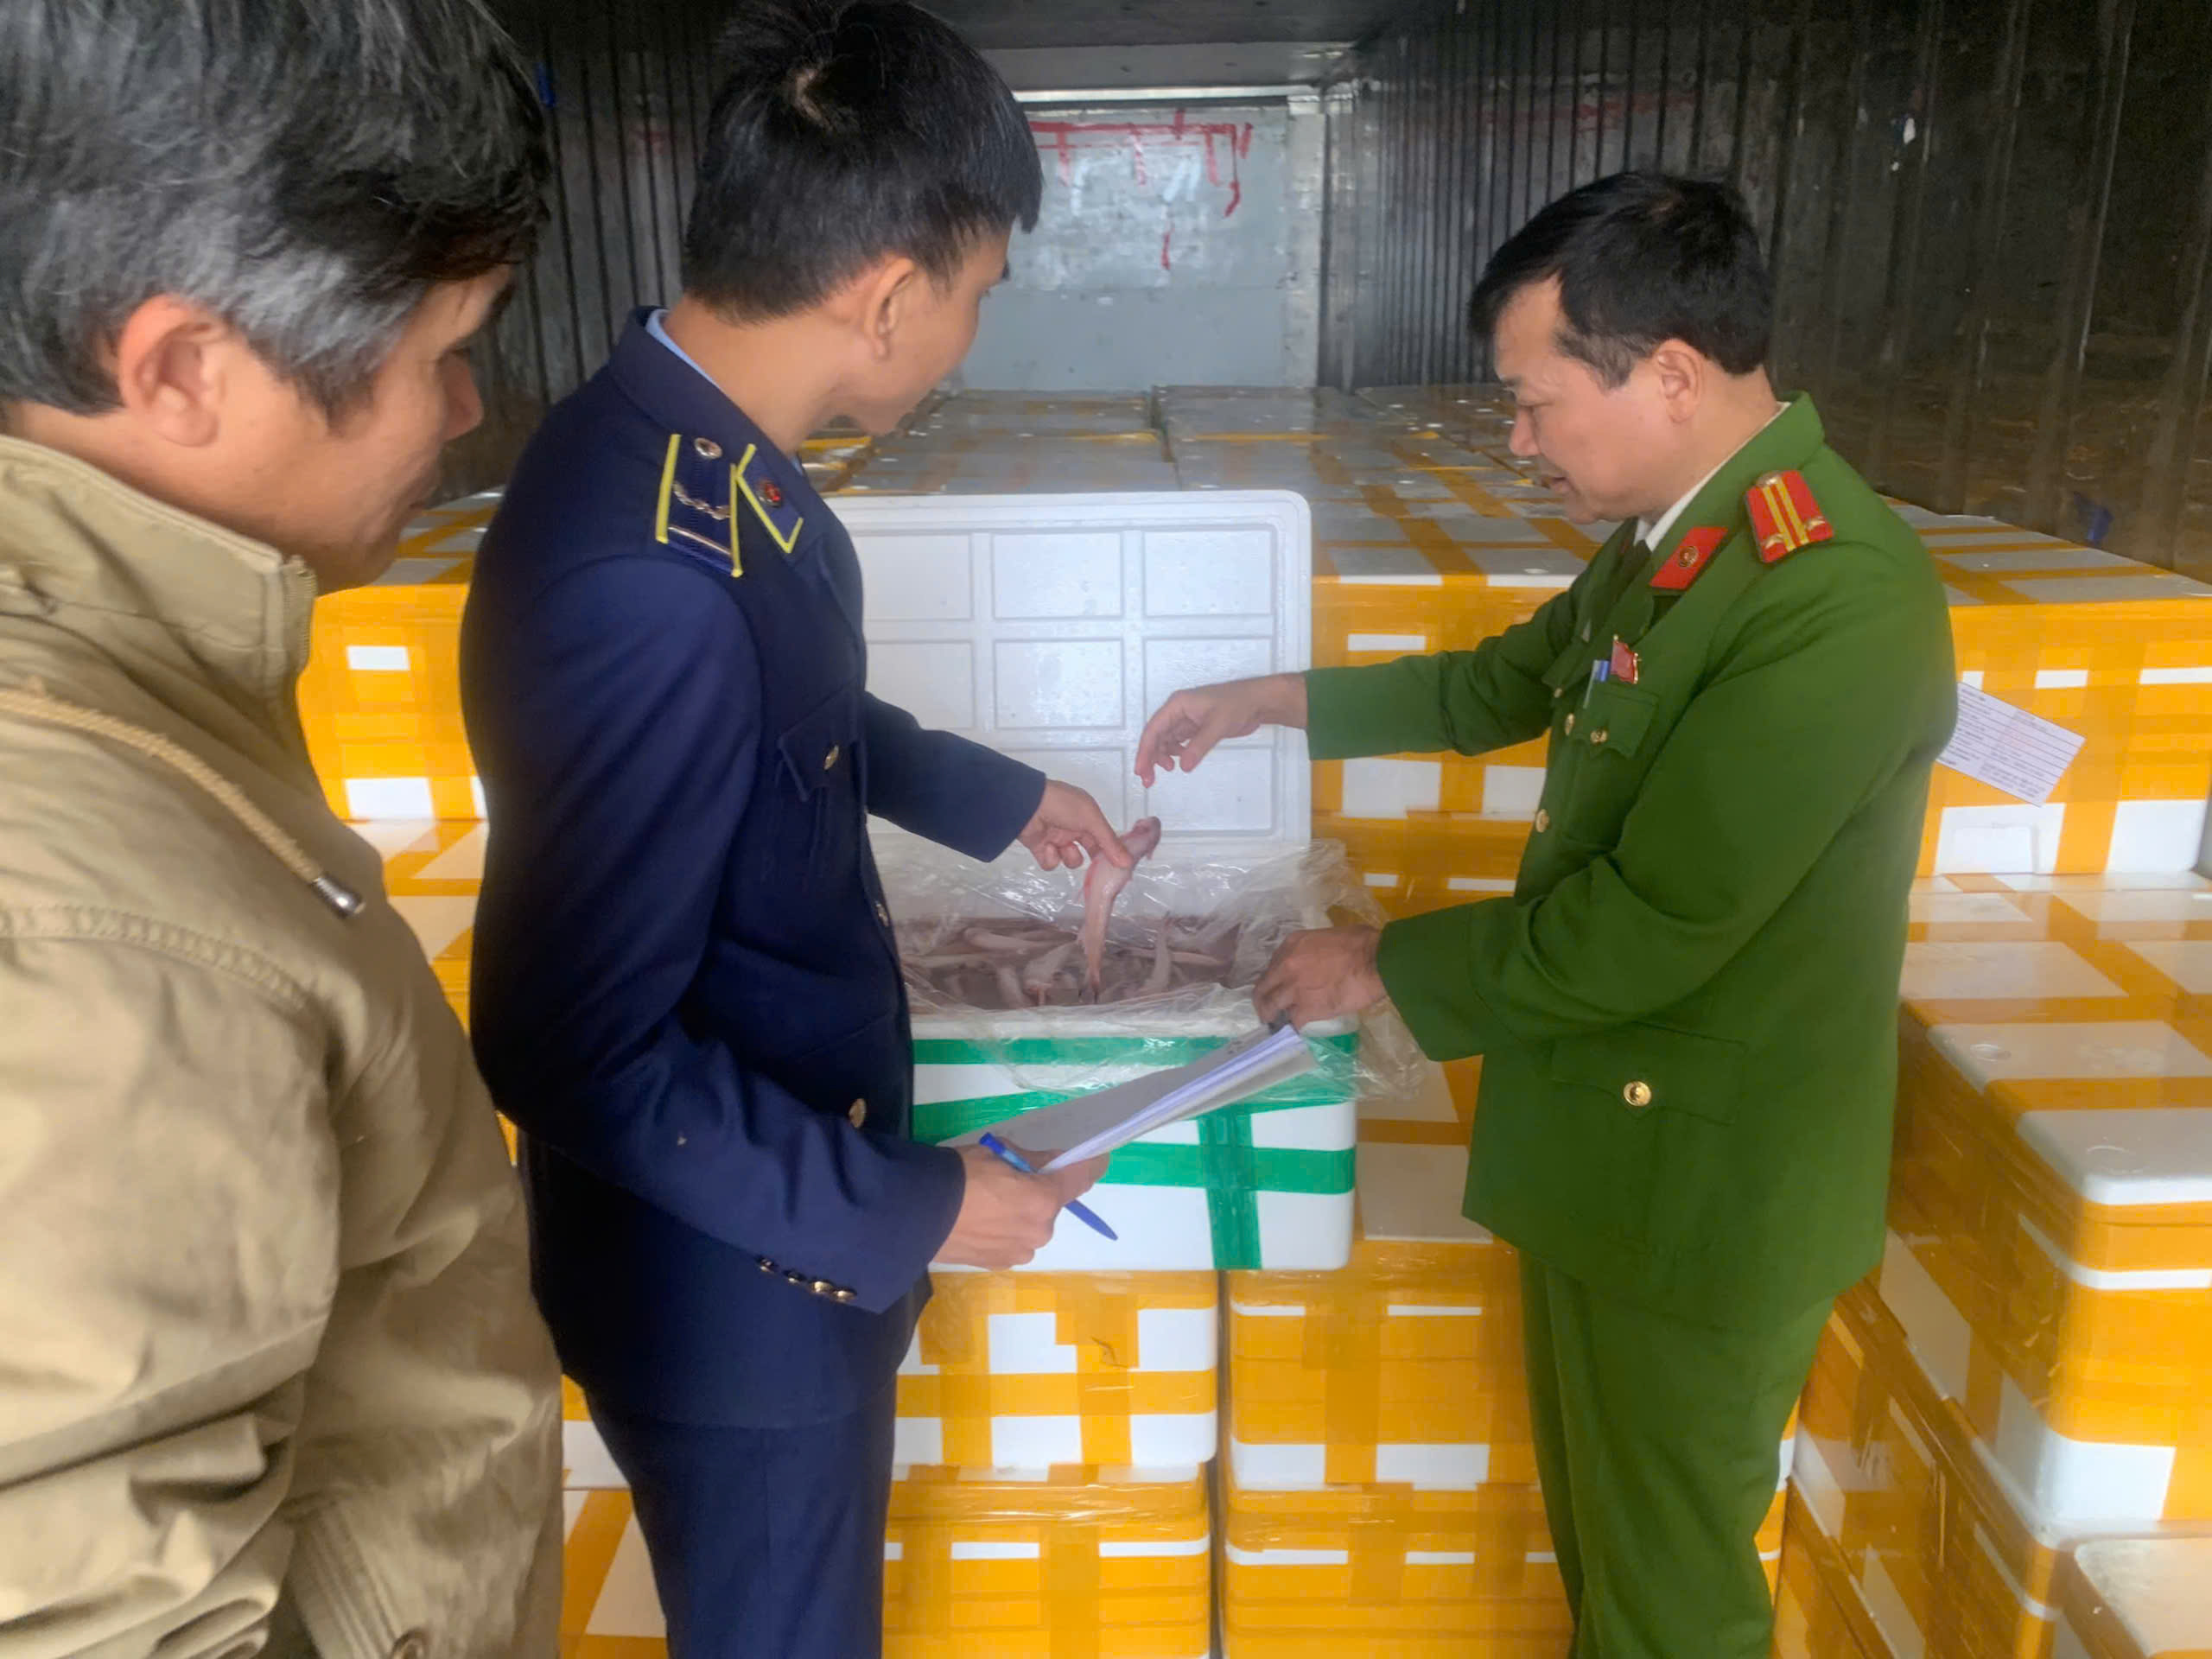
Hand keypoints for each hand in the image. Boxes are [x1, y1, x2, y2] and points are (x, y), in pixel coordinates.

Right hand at [936, 1147, 1108, 1268]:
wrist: (914, 1214)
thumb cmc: (959, 1175)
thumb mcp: (996, 1153)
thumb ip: (1030, 1160)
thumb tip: (1048, 1163)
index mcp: (1044, 1199)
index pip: (1081, 1178)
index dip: (1091, 1164)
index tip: (1097, 1158)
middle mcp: (1040, 1230)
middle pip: (1051, 1203)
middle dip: (1038, 1190)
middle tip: (1008, 1179)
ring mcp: (1020, 1251)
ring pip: (1031, 1225)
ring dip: (1020, 1213)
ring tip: (986, 1204)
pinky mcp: (999, 1264)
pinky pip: (1013, 1240)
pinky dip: (1004, 1230)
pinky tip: (978, 1221)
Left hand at [1017, 780, 1131, 872]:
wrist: (1026, 805)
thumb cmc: (1063, 805)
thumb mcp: (1091, 820)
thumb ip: (1109, 842)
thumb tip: (1127, 862)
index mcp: (1088, 816)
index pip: (1105, 838)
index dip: (1111, 852)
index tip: (1119, 867)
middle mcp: (1074, 827)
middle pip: (1090, 851)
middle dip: (1093, 861)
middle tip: (1098, 873)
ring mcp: (1057, 838)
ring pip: (1072, 859)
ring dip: (1069, 857)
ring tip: (1062, 847)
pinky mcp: (1041, 848)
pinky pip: (1051, 862)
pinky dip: (1050, 857)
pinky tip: (1047, 846)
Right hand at [1134, 673, 1307, 786]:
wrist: (1257, 702)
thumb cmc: (1237, 705)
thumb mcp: (1217, 726)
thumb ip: (1198, 747)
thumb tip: (1183, 767)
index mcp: (1177, 704)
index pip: (1153, 729)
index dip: (1144, 750)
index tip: (1140, 770)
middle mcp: (1177, 711)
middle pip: (1156, 735)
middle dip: (1150, 757)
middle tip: (1148, 779)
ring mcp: (1186, 718)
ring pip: (1165, 740)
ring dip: (1163, 756)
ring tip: (1169, 770)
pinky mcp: (1195, 727)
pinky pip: (1178, 742)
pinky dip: (1177, 753)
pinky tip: (1182, 762)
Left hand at [1253, 926, 1386, 1029]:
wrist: (1375, 962)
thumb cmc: (1362, 943)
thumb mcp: (1328, 936)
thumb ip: (1314, 950)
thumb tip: (1318, 960)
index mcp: (1292, 944)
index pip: (1273, 965)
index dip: (1275, 978)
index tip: (1278, 986)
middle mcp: (1286, 966)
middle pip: (1264, 987)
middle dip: (1262, 1000)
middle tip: (1266, 1009)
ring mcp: (1294, 989)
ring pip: (1271, 1006)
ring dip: (1273, 1015)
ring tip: (1275, 1022)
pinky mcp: (1306, 1009)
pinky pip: (1294, 1021)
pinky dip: (1296, 1026)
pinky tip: (1299, 1028)